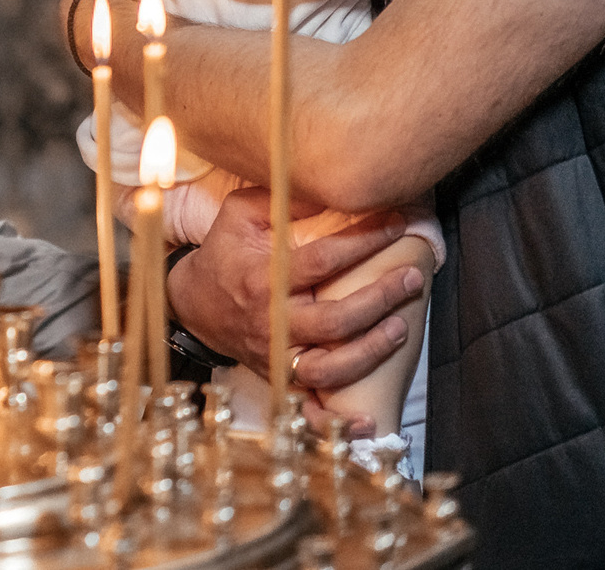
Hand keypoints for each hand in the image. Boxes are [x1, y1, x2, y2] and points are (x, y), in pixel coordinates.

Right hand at [163, 188, 424, 438]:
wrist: (190, 302)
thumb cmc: (224, 251)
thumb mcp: (240, 213)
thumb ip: (284, 198)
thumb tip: (333, 182)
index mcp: (263, 276)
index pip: (323, 260)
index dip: (363, 241)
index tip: (397, 222)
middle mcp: (270, 320)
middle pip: (335, 319)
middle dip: (380, 298)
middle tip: (413, 277)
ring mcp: (274, 354)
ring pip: (329, 367)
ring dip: (370, 351)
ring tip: (401, 328)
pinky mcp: (278, 377)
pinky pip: (308, 407)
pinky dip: (336, 422)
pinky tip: (367, 422)